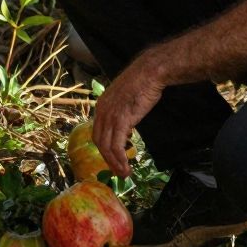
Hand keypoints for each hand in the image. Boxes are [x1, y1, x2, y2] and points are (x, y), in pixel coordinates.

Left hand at [91, 54, 164, 177]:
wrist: (149, 72)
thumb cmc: (141, 83)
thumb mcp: (125, 99)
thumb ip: (121, 114)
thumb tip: (125, 131)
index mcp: (101, 105)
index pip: (98, 132)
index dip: (104, 149)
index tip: (112, 160)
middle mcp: (102, 111)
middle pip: (99, 142)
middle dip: (108, 160)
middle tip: (118, 171)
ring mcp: (110, 116)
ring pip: (106, 147)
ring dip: (114, 164)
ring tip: (124, 174)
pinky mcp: (120, 120)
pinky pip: (116, 146)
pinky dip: (119, 160)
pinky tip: (126, 167)